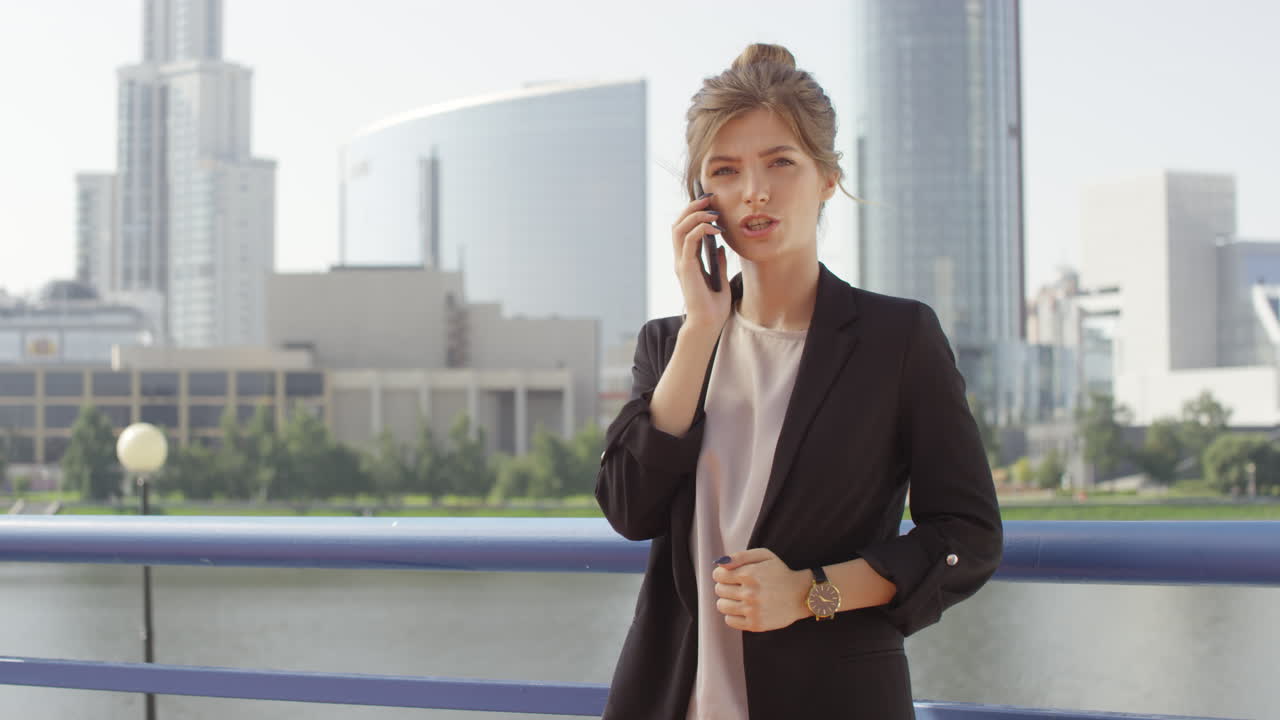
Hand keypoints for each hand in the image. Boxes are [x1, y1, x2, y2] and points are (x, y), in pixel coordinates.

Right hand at [670, 193, 730, 332]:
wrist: (708, 323)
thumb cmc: (714, 306)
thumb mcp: (720, 278)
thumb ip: (717, 263)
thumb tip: (719, 247)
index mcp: (687, 261)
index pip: (684, 230)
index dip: (693, 214)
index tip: (710, 204)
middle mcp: (680, 260)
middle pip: (678, 225)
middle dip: (692, 208)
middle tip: (709, 199)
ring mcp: (681, 263)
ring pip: (679, 229)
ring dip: (695, 215)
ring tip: (712, 211)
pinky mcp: (686, 268)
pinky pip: (689, 241)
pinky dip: (700, 229)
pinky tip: (715, 229)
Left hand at [711, 548, 811, 631]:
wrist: (801, 595)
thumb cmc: (780, 573)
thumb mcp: (764, 556)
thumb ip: (740, 556)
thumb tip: (719, 562)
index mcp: (750, 574)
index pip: (718, 575)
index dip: (722, 573)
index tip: (731, 575)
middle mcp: (750, 593)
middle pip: (719, 590)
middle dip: (725, 586)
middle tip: (738, 586)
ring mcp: (753, 610)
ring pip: (721, 606)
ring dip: (727, 601)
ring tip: (740, 598)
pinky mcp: (755, 624)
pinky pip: (729, 621)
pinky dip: (733, 615)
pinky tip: (744, 609)